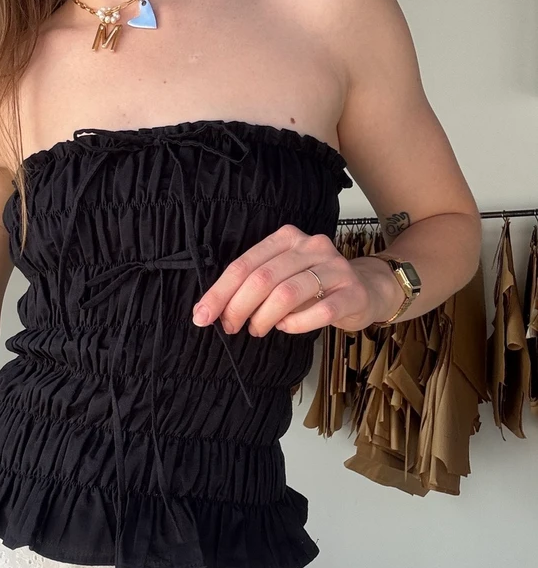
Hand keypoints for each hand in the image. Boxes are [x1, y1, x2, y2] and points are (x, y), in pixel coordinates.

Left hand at [191, 224, 400, 335]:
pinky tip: (285, 328)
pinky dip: (295, 324)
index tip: (202, 315)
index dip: (220, 292)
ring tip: (257, 329)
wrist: (366, 289)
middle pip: (263, 278)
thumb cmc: (315, 286)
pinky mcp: (352, 292)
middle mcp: (310, 246)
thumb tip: (216, 309)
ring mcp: (334, 268)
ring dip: (264, 317)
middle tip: (230, 327)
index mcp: (286, 238)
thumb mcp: (282, 276)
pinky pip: (320, 311)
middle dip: (238, 306)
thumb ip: (253, 285)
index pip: (244, 264)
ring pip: (288, 293)